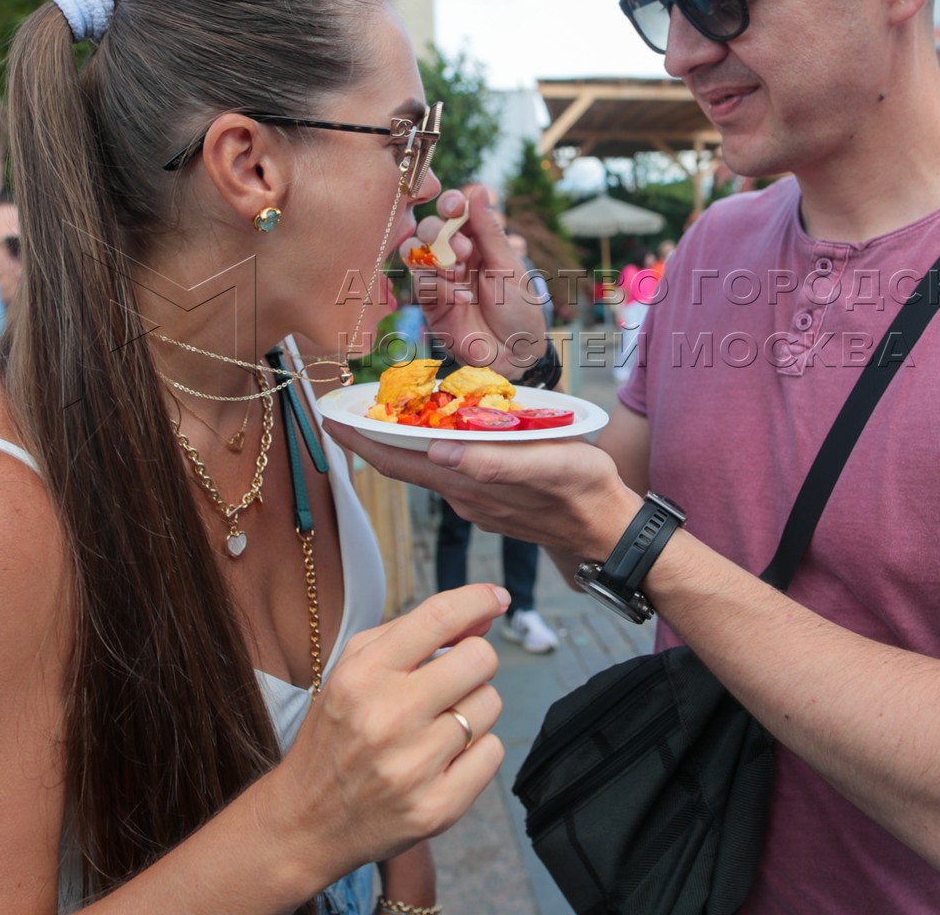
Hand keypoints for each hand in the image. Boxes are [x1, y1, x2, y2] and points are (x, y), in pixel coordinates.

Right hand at [265, 584, 507, 874]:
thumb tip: (481, 618)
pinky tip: (444, 759)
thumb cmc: (337, 735)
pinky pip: (493, 753)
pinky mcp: (437, 807)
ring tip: (436, 726)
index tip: (497, 598)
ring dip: (472, 709)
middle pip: (480, 659)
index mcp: (363, 676)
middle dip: (474, 662)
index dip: (478, 599)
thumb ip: (411, 634)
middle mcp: (388, 717)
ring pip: (490, 704)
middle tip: (452, 680)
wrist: (307, 821)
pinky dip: (477, 751)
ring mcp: (414, 766)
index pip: (439, 617)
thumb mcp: (352, 671)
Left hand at [323, 423, 640, 562]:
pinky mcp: (491, 501)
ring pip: (424, 467)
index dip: (360, 439)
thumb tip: (439, 452)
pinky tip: (433, 431)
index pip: (397, 460)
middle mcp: (462, 495)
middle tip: (344, 406)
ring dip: (398, 441)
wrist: (610, 533)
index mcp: (468, 483)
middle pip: (402, 463)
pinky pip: (448, 471)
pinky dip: (429, 449)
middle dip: (369, 436)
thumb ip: (494, 462)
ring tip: (380, 411)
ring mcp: (475, 501)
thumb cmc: (587, 494)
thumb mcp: (550, 467)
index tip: (329, 417)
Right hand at [406, 186, 548, 377]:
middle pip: (430, 229)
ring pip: (416, 253)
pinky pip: (422, 284)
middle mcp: (455, 257)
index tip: (455, 205)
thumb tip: (479, 190)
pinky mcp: (431, 303)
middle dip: (441, 233)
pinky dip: (441, 287)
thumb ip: (489, 231)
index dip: (451, 204)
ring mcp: (441, 279)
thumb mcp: (509, 266)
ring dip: (435, 257)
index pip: (456, 213)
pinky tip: (463, 298)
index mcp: (478, 242)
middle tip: (464, 250)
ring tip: (459, 271)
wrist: (515, 354)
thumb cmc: (519, 309)